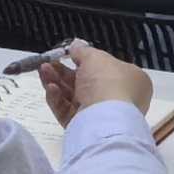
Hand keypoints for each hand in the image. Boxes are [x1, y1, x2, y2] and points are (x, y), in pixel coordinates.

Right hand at [36, 42, 155, 122]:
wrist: (104, 119)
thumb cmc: (107, 82)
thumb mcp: (95, 57)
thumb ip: (83, 51)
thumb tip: (76, 45)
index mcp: (130, 80)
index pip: (106, 69)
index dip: (87, 61)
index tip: (69, 54)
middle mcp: (117, 99)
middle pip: (85, 82)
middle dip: (63, 71)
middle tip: (48, 62)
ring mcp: (100, 115)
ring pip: (73, 96)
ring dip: (57, 82)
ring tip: (43, 71)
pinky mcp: (84, 127)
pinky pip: (68, 111)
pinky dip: (58, 99)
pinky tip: (50, 88)